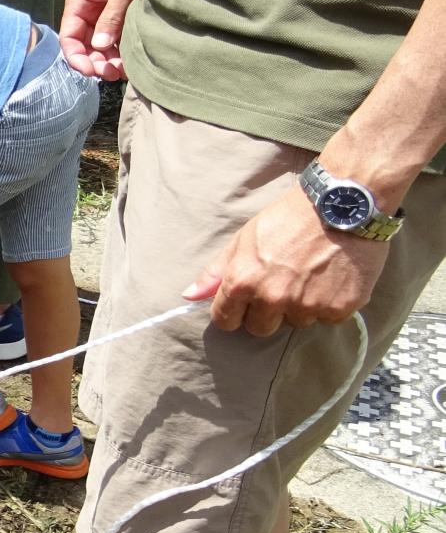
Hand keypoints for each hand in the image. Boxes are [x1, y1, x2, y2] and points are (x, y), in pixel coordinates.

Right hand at [59, 0, 151, 78]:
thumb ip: (111, 16)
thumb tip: (99, 46)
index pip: (69, 36)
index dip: (77, 57)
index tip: (92, 71)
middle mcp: (88, 7)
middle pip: (84, 44)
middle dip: (96, 62)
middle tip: (114, 74)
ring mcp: (104, 10)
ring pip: (100, 43)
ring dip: (109, 59)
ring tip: (124, 70)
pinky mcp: (120, 11)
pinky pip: (115, 35)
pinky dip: (120, 49)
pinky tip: (130, 58)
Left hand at [183, 186, 390, 335]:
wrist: (344, 204)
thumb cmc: (289, 218)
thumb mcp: (244, 239)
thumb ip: (216, 272)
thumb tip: (189, 296)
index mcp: (243, 281)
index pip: (225, 321)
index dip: (233, 312)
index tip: (244, 303)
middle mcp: (273, 298)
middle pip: (260, 328)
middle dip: (267, 312)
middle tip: (282, 285)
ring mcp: (308, 305)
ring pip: (296, 322)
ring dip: (301, 306)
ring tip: (311, 275)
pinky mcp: (340, 307)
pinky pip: (328, 319)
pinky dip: (330, 303)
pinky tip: (332, 278)